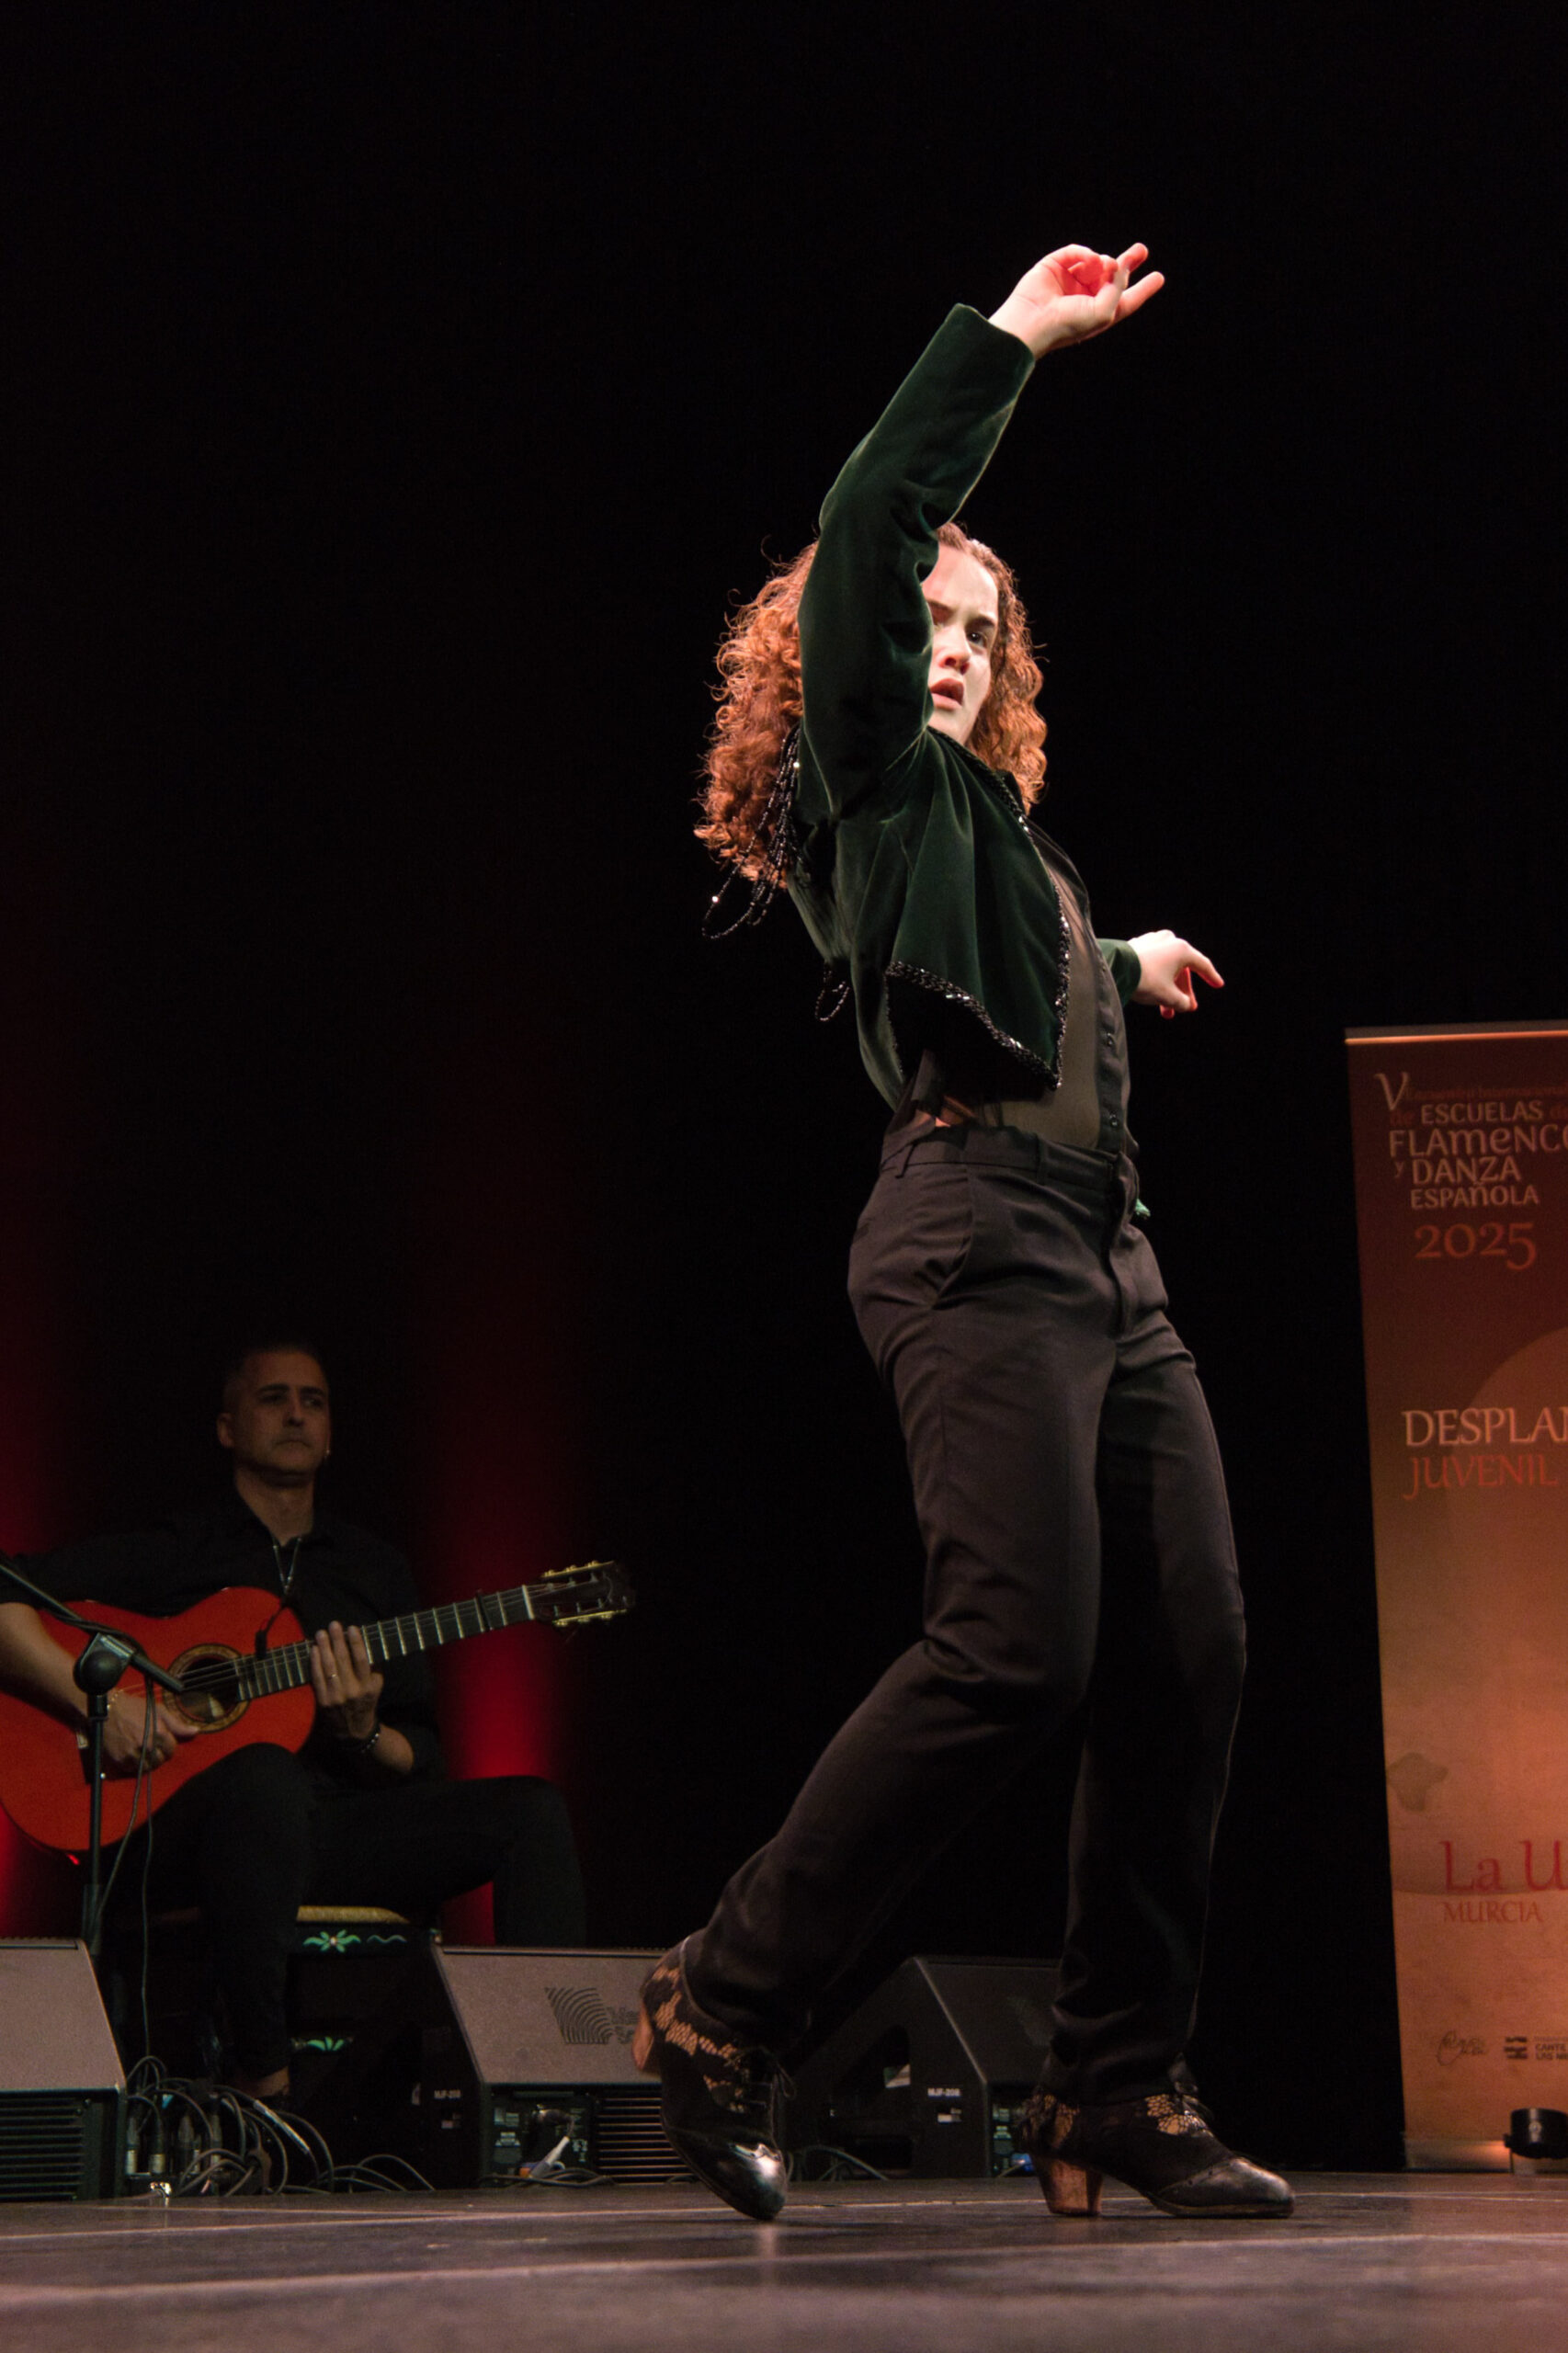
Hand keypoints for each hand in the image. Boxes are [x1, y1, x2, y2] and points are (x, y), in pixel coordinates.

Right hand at [101, 1691, 199, 1775]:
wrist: (107, 1709)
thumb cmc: (134, 1707)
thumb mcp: (158, 1710)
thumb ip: (177, 1724)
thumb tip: (195, 1732)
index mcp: (159, 1732)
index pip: (172, 1750)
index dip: (168, 1745)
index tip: (162, 1740)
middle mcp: (147, 1745)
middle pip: (160, 1761)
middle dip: (159, 1754)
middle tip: (152, 1746)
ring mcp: (133, 1754)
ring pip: (147, 1768)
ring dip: (147, 1761)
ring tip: (143, 1751)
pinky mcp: (120, 1760)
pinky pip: (133, 1770)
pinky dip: (134, 1765)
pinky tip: (133, 1753)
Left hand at [309, 1620, 383, 1742]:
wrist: (353, 1728)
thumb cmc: (366, 1699)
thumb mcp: (376, 1684)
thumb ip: (373, 1666)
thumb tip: (362, 1642)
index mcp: (368, 1686)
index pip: (361, 1660)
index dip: (356, 1643)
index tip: (351, 1628)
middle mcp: (352, 1691)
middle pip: (342, 1660)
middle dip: (337, 1640)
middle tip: (333, 1624)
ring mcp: (336, 1696)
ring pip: (328, 1667)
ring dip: (324, 1647)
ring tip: (321, 1633)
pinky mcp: (323, 1701)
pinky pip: (317, 1678)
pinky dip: (315, 1662)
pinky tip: (314, 1650)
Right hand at [990, 242, 1162, 359]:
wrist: (1033, 321)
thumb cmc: (1067, 325)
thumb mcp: (1104, 312)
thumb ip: (1118, 287)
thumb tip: (1120, 263)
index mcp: (1100, 312)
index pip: (1126, 300)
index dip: (1143, 289)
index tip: (1158, 277)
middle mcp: (1086, 296)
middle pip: (1113, 276)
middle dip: (1127, 262)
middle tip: (1141, 250)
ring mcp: (1070, 281)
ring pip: (1097, 262)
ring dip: (1104, 263)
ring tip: (1105, 266)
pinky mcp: (1055, 266)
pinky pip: (1076, 253)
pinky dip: (1085, 254)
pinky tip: (1091, 260)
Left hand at [1129, 930, 1223, 1018]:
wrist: (1116, 968)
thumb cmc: (1145, 980)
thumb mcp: (1167, 996)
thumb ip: (1182, 1002)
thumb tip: (1185, 1005)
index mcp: (1182, 949)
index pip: (1202, 965)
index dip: (1211, 977)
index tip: (1218, 985)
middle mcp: (1169, 940)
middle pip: (1181, 969)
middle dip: (1182, 992)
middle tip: (1184, 1008)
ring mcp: (1152, 940)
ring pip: (1166, 967)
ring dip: (1168, 988)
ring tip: (1165, 1010)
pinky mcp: (1137, 944)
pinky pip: (1153, 963)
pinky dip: (1156, 977)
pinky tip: (1152, 993)